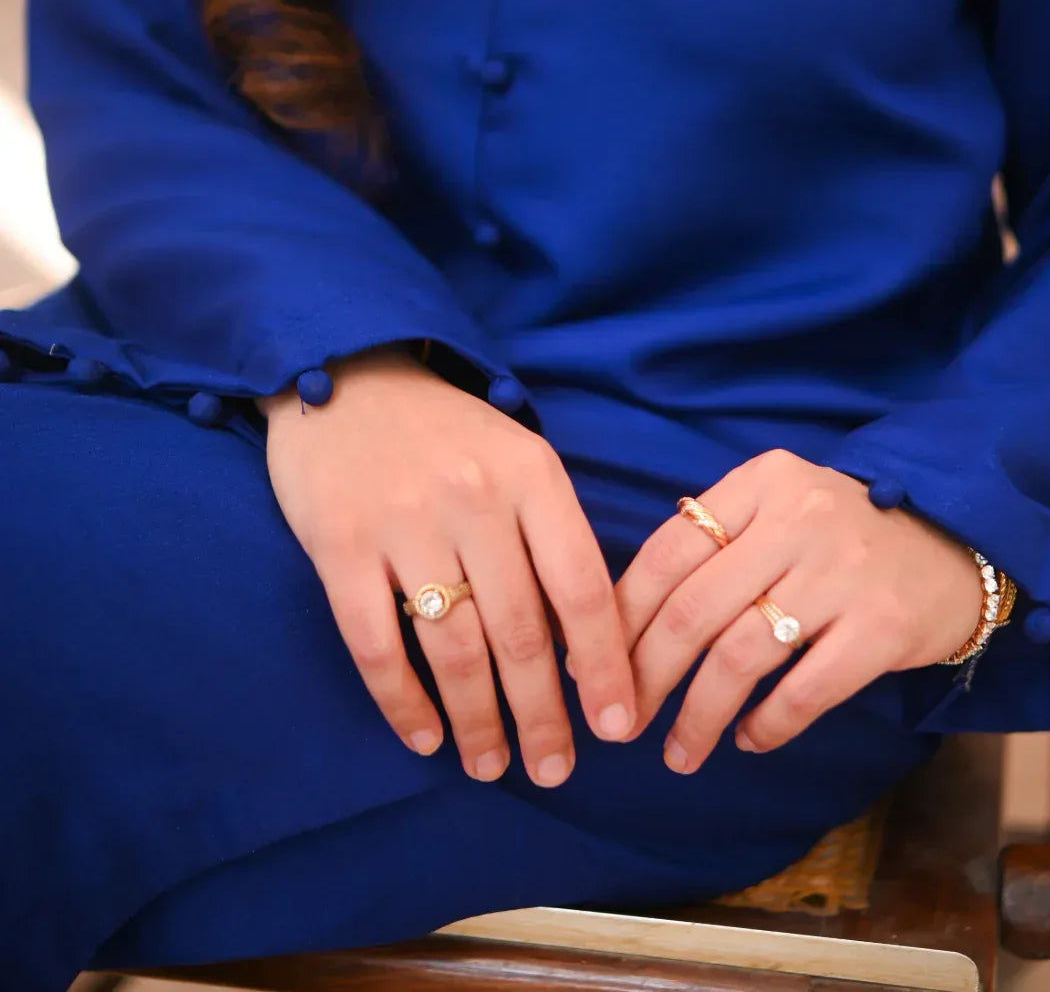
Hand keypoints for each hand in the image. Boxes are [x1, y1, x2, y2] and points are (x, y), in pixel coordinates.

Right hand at [262, 349, 634, 785]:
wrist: (345, 370)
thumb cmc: (447, 430)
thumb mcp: (516, 458)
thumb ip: (549, 533)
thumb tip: (584, 641)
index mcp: (532, 475)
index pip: (582, 586)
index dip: (604, 665)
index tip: (619, 727)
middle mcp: (474, 499)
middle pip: (522, 631)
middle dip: (544, 714)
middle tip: (553, 770)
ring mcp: (404, 521)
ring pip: (455, 647)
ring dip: (477, 720)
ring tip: (491, 765)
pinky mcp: (338, 543)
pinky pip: (377, 642)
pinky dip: (403, 701)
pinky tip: (425, 736)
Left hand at [614, 449, 980, 772]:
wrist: (959, 542)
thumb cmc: (846, 533)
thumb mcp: (781, 506)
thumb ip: (718, 539)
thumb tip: (623, 615)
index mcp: (763, 482)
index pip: (669, 551)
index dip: (622, 615)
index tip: (592, 663)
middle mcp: (799, 518)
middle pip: (693, 609)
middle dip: (646, 675)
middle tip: (622, 722)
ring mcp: (843, 573)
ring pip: (740, 656)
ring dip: (699, 715)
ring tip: (678, 752)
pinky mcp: (882, 627)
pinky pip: (804, 691)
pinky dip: (767, 726)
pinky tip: (749, 740)